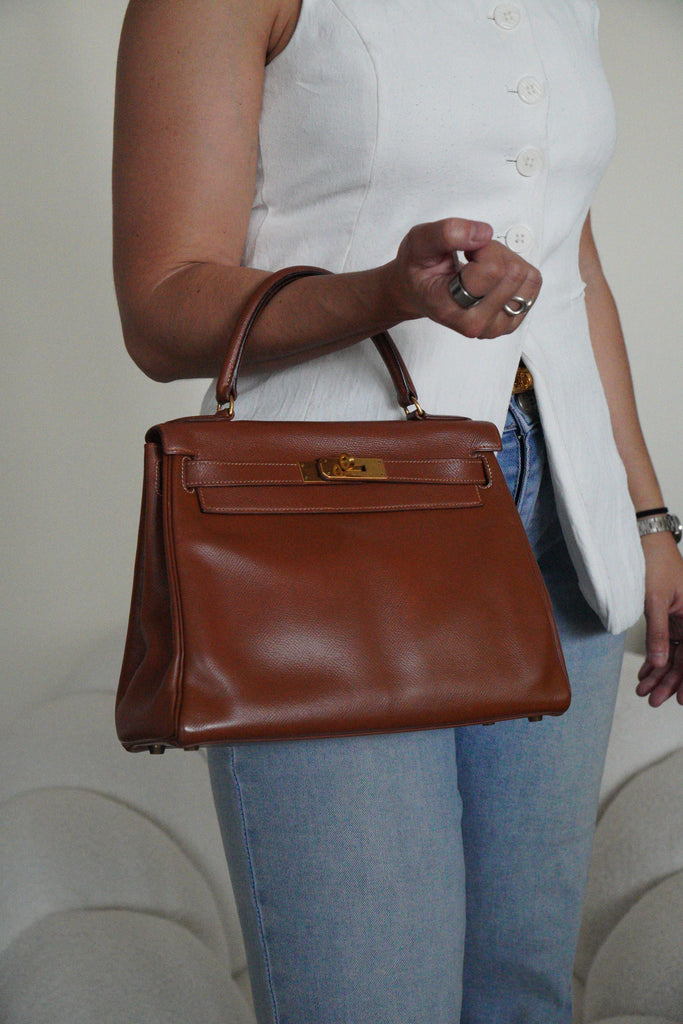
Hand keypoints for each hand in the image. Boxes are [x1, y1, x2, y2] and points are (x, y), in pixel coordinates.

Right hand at [389, 218, 541, 338]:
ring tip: (481, 267)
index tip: (465, 250)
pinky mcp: (511, 321)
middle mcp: (476, 324)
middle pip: (513, 272)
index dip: (484, 248)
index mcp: (450, 308)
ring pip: (527, 277)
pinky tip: (493, 277)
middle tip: (473, 258)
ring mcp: (495, 326)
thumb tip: (484, 233)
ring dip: (507, 261)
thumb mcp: (420, 241)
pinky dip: (517, 271)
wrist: (419, 292)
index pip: (493, 270)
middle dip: (495, 253)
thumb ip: (447, 233)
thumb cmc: (419, 269)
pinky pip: (533, 284)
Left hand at [636, 533, 682, 705]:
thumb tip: (661, 662)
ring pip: (674, 653)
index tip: (680, 700)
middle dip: (668, 681)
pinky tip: (646, 671)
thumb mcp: (655, 600)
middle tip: (652, 699)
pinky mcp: (670, 615)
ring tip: (643, 689)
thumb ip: (658, 633)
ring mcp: (682, 618)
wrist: (646, 540)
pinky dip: (655, 657)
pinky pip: (666, 641)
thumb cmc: (655, 562)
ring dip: (660, 672)